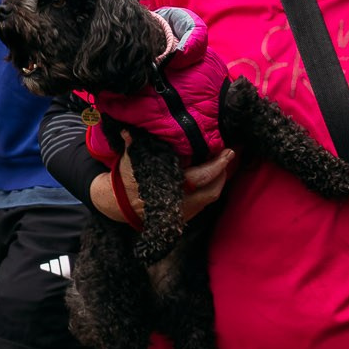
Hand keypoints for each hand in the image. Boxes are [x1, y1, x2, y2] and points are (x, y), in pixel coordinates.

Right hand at [89, 135, 235, 225]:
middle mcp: (180, 203)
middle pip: (212, 191)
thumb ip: (133, 145)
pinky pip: (204, 203)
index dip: (217, 165)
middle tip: (229, 155)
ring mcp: (184, 212)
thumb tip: (126, 131)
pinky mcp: (184, 217)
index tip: (228, 152)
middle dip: (223, 173)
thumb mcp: (130, 161)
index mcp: (169, 188)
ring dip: (219, 181)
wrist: (119, 205)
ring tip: (224, 165)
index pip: (200, 177)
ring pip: (210, 198)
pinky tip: (213, 177)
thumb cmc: (128, 178)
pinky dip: (211, 188)